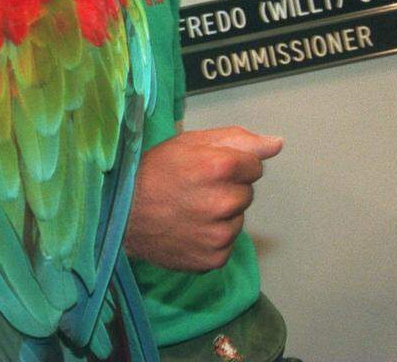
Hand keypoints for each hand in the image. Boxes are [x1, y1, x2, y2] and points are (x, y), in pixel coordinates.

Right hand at [125, 126, 282, 271]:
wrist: (120, 213)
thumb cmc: (151, 173)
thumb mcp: (189, 143)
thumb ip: (237, 139)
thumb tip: (276, 144)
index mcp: (219, 167)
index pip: (254, 165)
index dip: (230, 164)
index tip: (205, 169)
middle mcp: (224, 202)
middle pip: (246, 192)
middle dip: (226, 189)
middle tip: (193, 190)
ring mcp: (220, 234)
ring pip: (237, 219)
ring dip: (220, 215)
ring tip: (188, 210)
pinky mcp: (214, 258)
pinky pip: (227, 244)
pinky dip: (211, 238)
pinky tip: (188, 229)